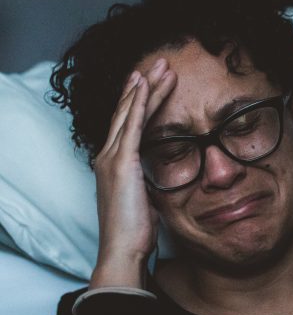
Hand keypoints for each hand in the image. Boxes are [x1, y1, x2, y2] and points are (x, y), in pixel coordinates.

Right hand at [90, 59, 175, 288]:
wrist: (123, 251)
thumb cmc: (135, 231)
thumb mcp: (145, 199)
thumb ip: (148, 181)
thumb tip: (160, 174)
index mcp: (114, 164)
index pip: (127, 124)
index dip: (139, 101)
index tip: (152, 82)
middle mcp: (108, 156)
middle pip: (127, 111)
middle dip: (144, 86)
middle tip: (160, 64)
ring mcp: (112, 158)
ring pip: (130, 112)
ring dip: (146, 87)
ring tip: (162, 66)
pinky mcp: (121, 163)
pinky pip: (132, 125)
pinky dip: (139, 102)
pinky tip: (147, 85)